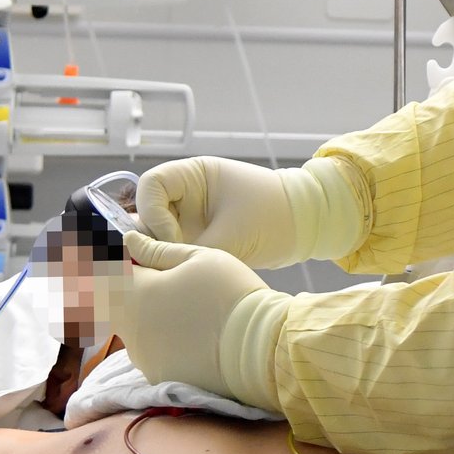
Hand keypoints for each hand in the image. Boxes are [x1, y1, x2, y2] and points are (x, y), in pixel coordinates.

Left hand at [116, 232, 277, 398]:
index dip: (108, 262)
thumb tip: (129, 240)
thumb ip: (156, 250)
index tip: (124, 257)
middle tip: (154, 283)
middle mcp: (130, 327)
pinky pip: (150, 352)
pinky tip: (187, 335)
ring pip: (131, 329)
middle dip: (123, 291)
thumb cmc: (231, 293)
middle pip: (111, 304)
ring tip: (179, 310)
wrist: (257, 348)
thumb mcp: (198, 259)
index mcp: (135, 292)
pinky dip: (160, 341)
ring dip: (143, 317)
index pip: (103, 273)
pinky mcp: (157, 376)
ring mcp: (142, 355)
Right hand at [138, 157, 363, 268]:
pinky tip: (176, 279)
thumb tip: (160, 268)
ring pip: (155, 233)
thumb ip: (193, 251)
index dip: (153, 214)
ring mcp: (191, 216)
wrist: (307, 226)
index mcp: (194, 174)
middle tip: (161, 262)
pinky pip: (172, 248)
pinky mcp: (198, 237)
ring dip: (157, 252)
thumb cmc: (275, 216)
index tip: (173, 240)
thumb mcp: (232, 235)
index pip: (150, 186)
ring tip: (167, 273)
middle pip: (146, 210)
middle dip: (148, 236)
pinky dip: (170, 262)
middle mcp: (187, 194)